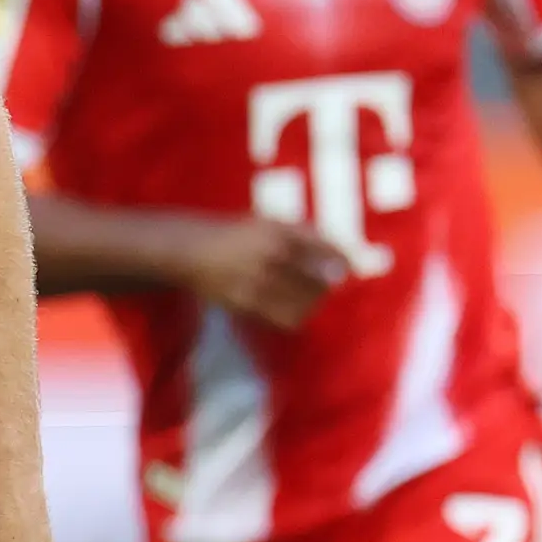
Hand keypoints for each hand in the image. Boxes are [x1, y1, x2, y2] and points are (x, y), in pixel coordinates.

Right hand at [188, 216, 351, 329]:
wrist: (190, 251)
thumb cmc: (237, 235)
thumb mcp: (269, 224)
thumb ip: (305, 236)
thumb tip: (346, 261)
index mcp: (280, 231)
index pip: (326, 248)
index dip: (343, 259)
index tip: (351, 266)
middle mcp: (272, 255)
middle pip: (319, 279)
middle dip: (327, 285)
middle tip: (326, 284)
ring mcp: (258, 280)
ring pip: (305, 303)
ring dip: (312, 303)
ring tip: (308, 298)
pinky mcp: (246, 303)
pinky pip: (284, 318)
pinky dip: (294, 316)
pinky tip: (289, 309)